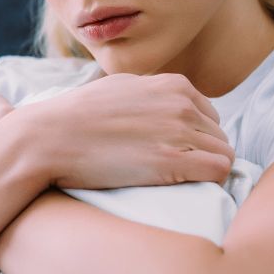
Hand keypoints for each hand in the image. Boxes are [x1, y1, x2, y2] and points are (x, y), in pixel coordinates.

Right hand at [19, 73, 233, 189]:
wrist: (50, 137)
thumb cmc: (77, 115)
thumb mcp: (120, 86)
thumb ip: (151, 93)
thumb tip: (166, 102)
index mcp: (173, 85)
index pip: (210, 115)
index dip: (196, 137)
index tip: (176, 153)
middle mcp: (181, 104)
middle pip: (219, 136)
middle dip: (202, 154)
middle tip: (174, 172)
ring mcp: (179, 132)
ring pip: (224, 154)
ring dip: (205, 170)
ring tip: (177, 182)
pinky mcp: (173, 161)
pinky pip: (220, 171)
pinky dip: (212, 182)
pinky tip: (187, 188)